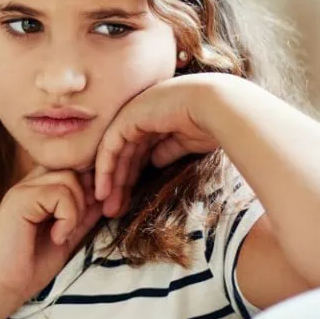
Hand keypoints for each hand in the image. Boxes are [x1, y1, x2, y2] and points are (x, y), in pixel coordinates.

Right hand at [0, 167, 103, 308]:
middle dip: (87, 197)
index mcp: (37, 190)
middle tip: (76, 227)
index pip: (71, 168)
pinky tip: (57, 237)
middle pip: (73, 168)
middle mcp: (28, 184)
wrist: (1, 287)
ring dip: (76, 210)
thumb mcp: (67, 236)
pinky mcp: (20, 199)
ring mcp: (22, 189)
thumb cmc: (29, 267)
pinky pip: (60, 193)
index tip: (90, 215)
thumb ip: (83, 215)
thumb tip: (106, 198)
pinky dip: (68, 218)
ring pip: (69, 178)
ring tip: (64, 234)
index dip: (88, 188)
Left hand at [93, 73, 237, 217]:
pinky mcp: (126, 118)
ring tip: (109, 209)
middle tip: (114, 211)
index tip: (128, 203)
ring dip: (111, 182)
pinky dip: (105, 170)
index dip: (132, 177)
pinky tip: (104, 192)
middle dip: (120, 184)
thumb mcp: (186, 142)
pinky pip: (109, 148)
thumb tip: (155, 162)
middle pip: (125, 155)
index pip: (138, 152)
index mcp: (157, 119)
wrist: (215, 107)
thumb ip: (167, 150)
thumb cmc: (210, 123)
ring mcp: (132, 114)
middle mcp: (141, 114)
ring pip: (115, 154)